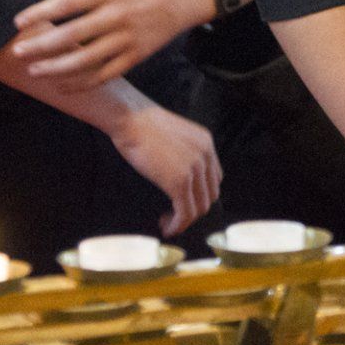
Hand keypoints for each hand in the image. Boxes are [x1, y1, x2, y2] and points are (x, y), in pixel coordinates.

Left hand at [11, 0, 212, 89]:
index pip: (66, 3)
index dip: (40, 13)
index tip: (18, 22)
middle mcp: (115, 15)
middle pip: (73, 34)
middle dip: (42, 46)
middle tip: (18, 53)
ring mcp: (126, 38)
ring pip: (87, 59)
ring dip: (58, 68)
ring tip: (35, 72)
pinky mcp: (136, 55)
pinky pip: (106, 74)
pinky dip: (84, 83)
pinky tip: (64, 86)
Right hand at [110, 105, 220, 235]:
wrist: (131, 118)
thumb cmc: (142, 125)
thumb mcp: (174, 135)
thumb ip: (183, 152)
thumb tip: (177, 172)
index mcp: (206, 143)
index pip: (214, 178)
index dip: (200, 194)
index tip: (184, 201)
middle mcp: (206, 155)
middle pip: (210, 194)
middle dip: (194, 209)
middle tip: (175, 215)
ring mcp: (195, 168)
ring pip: (200, 207)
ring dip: (185, 220)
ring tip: (169, 222)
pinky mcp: (179, 181)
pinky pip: (185, 212)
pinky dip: (178, 224)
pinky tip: (167, 226)